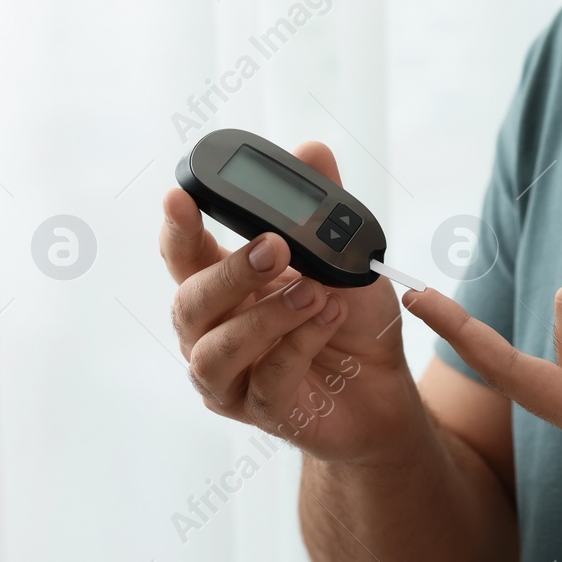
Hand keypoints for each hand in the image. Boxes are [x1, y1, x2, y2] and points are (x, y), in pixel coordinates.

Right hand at [161, 142, 421, 465]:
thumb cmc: (351, 318)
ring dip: (265, 315)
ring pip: (215, 350)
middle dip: (229, 270)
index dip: (177, 227)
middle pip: (190, 301)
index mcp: (225, 284)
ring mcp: (231, 376)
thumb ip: (323, 207)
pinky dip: (299, 344)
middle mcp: (214, 331)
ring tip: (313, 291)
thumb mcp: (346, 256)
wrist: (385, 385)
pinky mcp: (261, 411)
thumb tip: (311, 150)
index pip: (184, 254)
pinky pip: (267, 378)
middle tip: (276, 247)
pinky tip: (329, 319)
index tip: (180, 197)